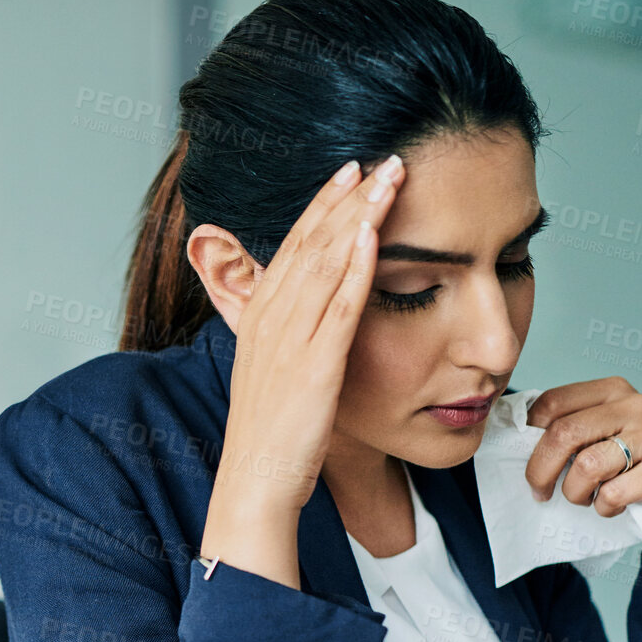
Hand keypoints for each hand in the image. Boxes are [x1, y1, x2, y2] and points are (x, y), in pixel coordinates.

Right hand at [200, 154, 405, 588]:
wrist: (253, 484)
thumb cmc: (270, 439)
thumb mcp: (273, 376)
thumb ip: (289, 340)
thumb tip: (309, 321)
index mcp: (258, 320)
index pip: (293, 248)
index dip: (321, 207)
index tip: (348, 174)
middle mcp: (269, 320)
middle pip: (310, 243)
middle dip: (345, 197)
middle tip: (378, 158)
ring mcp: (289, 340)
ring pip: (326, 263)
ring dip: (358, 216)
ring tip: (388, 177)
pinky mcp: (313, 365)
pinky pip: (338, 306)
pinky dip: (357, 266)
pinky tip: (374, 235)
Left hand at [524, 376, 641, 622]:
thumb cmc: (638, 463)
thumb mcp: (604, 433)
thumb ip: (570, 427)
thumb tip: (515, 434)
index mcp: (613, 390)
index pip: (552, 403)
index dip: (529, 436)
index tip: (528, 461)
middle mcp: (636, 405)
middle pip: (563, 434)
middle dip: (540, 470)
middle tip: (539, 492)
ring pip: (586, 466)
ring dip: (575, 493)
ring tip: (585, 498)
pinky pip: (614, 493)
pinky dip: (604, 507)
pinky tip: (612, 506)